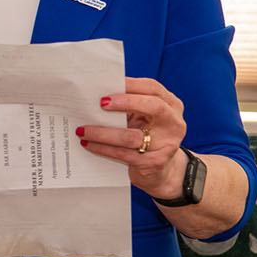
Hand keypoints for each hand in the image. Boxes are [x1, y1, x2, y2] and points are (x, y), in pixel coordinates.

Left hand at [78, 77, 189, 200]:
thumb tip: (97, 93)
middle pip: (153, 106)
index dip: (130, 84)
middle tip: (101, 103)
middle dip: (125, 102)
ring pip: (131, 136)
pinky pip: (123, 153)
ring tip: (82, 130)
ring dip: (102, 133)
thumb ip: (129, 105)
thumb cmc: (147, 136)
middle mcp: (174, 123)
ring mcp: (166, 144)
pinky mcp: (154, 163)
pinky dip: (102, 148)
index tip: (107, 85)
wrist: (161, 171)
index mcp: (171, 105)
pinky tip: (88, 144)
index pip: (153, 88)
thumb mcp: (143, 117)